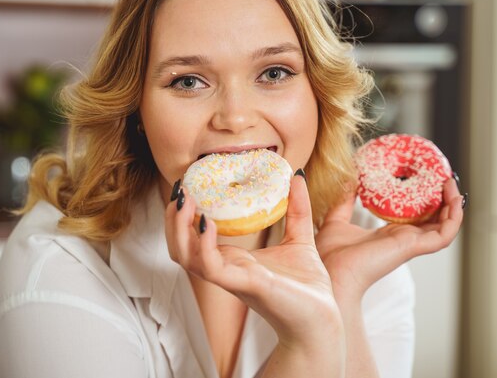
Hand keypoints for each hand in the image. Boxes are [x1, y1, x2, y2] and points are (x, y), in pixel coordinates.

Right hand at [164, 175, 341, 345]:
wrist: (323, 320)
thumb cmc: (308, 288)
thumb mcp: (301, 238)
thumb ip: (298, 208)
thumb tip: (297, 175)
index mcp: (234, 259)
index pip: (194, 238)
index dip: (184, 214)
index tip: (189, 184)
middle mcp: (226, 269)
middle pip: (180, 247)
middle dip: (173, 218)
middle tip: (181, 189)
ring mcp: (232, 278)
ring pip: (185, 257)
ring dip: (179, 228)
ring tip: (186, 200)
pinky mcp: (244, 285)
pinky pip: (211, 267)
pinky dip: (203, 245)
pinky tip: (207, 223)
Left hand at [316, 177, 464, 302]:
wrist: (329, 275)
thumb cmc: (330, 257)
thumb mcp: (336, 220)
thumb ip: (342, 202)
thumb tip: (346, 180)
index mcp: (389, 235)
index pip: (415, 217)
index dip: (425, 199)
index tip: (428, 178)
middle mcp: (403, 240)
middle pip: (434, 220)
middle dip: (443, 199)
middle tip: (444, 176)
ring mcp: (410, 244)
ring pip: (444, 226)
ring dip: (452, 204)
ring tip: (451, 182)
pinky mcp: (413, 248)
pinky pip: (444, 234)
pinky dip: (453, 217)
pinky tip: (453, 198)